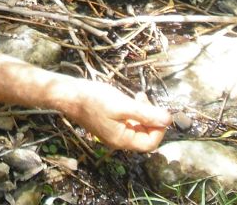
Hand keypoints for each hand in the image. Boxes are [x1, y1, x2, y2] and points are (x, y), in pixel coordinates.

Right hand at [56, 78, 171, 151]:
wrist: (67, 94)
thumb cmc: (93, 100)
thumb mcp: (122, 105)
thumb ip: (146, 114)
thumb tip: (169, 120)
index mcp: (122, 140)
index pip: (150, 143)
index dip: (159, 128)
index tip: (159, 111)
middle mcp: (118, 140)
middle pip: (144, 135)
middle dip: (150, 118)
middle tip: (145, 99)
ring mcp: (112, 132)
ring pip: (136, 126)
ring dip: (142, 112)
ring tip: (138, 96)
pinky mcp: (108, 122)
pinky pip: (127, 121)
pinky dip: (132, 111)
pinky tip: (128, 99)